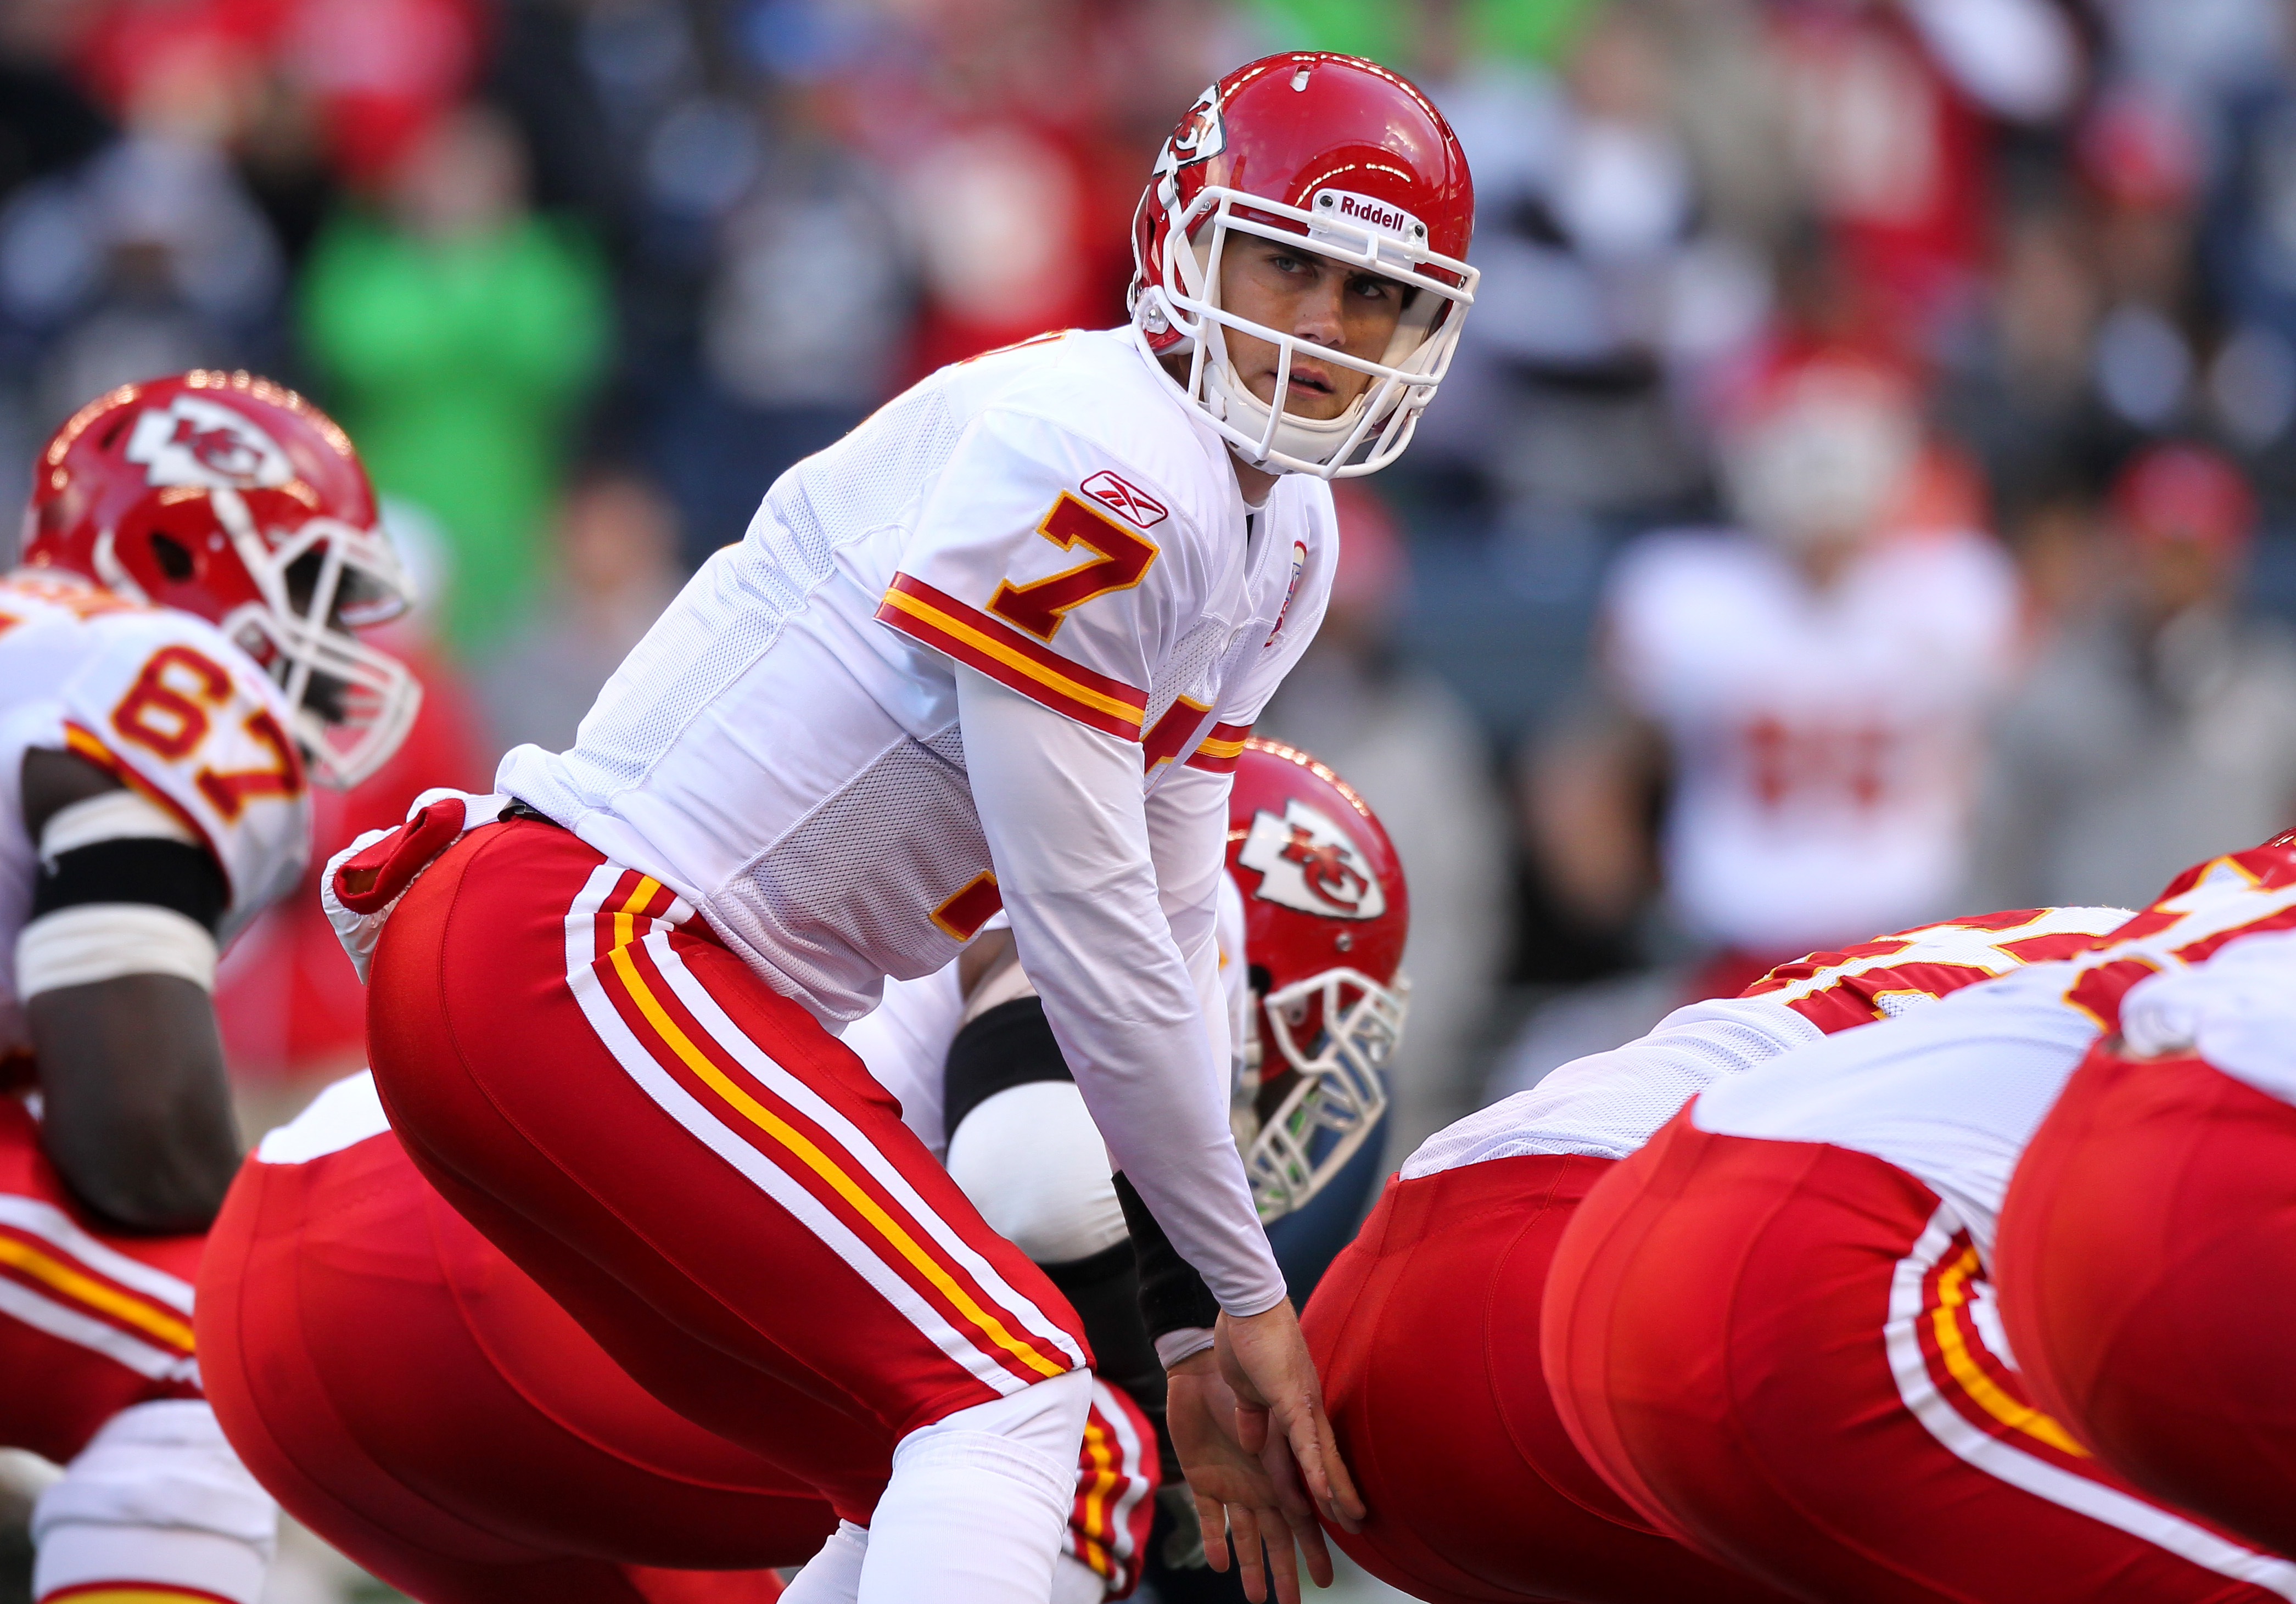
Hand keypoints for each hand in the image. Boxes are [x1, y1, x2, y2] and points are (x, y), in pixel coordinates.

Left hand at [1166, 1352, 1329, 1603]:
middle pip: (1280, 1531)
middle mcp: (1265, 1476)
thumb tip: (1300, 1478)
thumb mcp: (1279, 1398)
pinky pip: (1209, 1515)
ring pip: (1247, 1531)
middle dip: (1289, 1567)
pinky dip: (1215, 1539)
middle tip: (1296, 1603)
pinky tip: (1220, 1564)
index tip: (1330, 1573)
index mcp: (1290, 1459)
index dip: (1320, 1539)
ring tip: (1256, 1600)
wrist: (1210, 1345)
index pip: (1308, 1508)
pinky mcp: (1202, 1473)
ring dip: (1252, 1565)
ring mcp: (1234, 1478)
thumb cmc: (1259, 1360)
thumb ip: (1286, 1441)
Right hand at [1217, 1301, 1364, 1534]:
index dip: (1324, 1487)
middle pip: (1327, 1465)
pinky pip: (1305, 1441)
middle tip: (1354, 1533)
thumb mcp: (1245, 1391)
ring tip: (1352, 1522)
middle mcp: (1306, 1412)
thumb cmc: (1246, 1340)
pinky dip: (1316, 1468)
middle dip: (1339, 1502)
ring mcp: (1302, 1405)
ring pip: (1324, 1458)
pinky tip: (1326, 1493)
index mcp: (1295, 1410)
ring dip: (1336, 1493)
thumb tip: (1252, 1446)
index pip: (1313, 1457)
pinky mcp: (1291, 1397)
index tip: (1334, 1517)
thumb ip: (1252, 1418)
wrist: (1246, 1303)